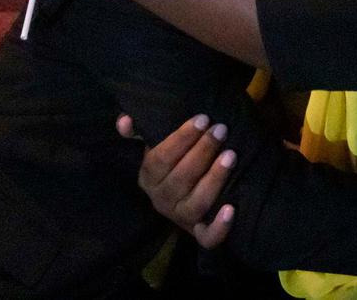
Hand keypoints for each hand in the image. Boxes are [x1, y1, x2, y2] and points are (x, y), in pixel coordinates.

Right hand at [118, 114, 236, 248]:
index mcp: (148, 178)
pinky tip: (231, 209)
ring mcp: (180, 218)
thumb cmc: (174, 164)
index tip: (203, 119)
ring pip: (196, 202)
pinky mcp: (199, 235)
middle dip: (203, 151)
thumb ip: (138, 132)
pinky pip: (208, 237)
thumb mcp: (154, 147)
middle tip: (222, 130)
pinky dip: (219, 227)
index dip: (181, 138)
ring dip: (214, 178)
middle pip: (181, 177)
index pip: (160, 158)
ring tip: (231, 155)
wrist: (188, 200)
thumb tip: (125, 121)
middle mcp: (161, 201)